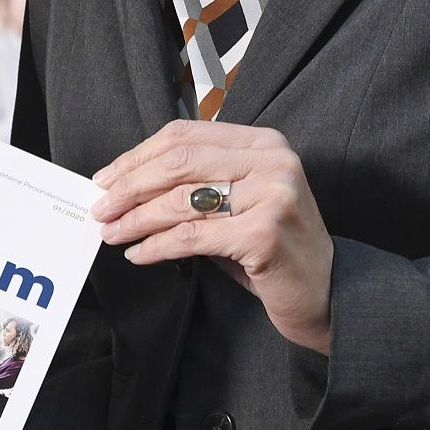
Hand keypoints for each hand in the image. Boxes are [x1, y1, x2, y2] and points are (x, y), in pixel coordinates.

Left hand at [92, 121, 335, 354]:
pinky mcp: (265, 233)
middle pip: (179, 163)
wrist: (328, 293)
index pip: (186, 136)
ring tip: (112, 233)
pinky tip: (138, 254)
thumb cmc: (273, 248)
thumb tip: (125, 186)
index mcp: (264, 142)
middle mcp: (272, 160)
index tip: (106, 177)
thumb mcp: (238, 203)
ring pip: (182, 200)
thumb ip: (196, 185)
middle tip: (101, 207)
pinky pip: (192, 238)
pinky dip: (156, 247)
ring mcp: (273, 194)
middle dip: (130, 186)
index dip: (139, 155)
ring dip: (137, 219)